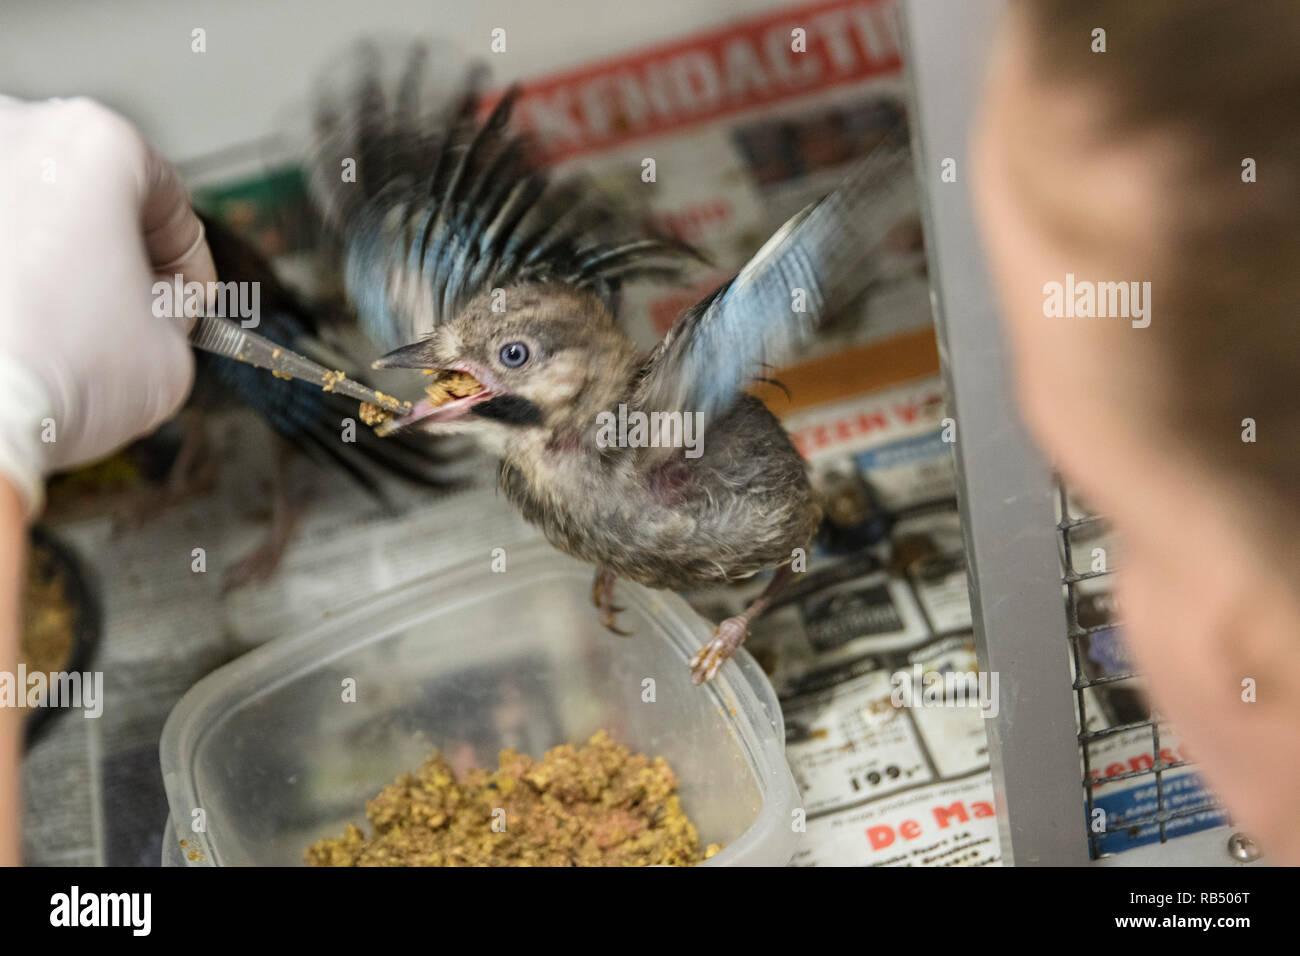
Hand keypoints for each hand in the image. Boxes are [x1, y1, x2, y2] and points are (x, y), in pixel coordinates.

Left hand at [0, 96, 213, 518]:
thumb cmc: (56, 376)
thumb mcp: (173, 358)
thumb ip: (175, 316)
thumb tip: (153, 315)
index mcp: (98, 145)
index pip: (170, 201)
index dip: (190, 264)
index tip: (186, 302)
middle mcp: (15, 131)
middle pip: (89, 192)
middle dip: (113, 252)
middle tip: (127, 312)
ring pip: (23, 207)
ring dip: (49, 257)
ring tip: (59, 323)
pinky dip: (6, 272)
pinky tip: (15, 323)